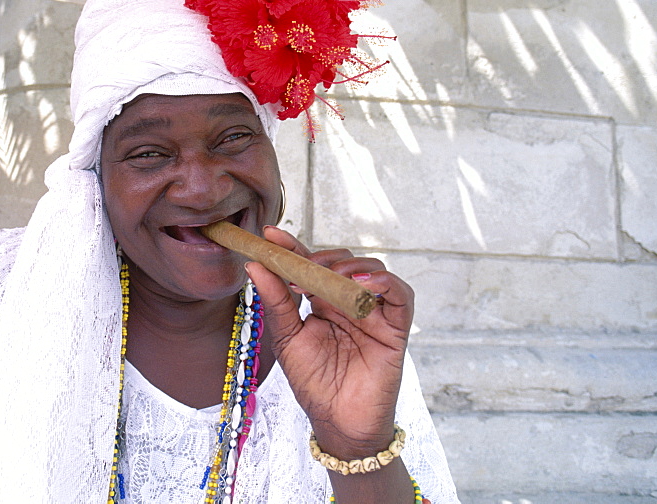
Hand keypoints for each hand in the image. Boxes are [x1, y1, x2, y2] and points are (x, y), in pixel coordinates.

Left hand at [245, 226, 413, 459]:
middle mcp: (348, 302)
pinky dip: (384, 282)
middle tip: (300, 270)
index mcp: (321, 302)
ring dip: (351, 266)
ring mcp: (373, 312)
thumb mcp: (287, 338)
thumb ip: (276, 301)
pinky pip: (401, 295)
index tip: (271, 235)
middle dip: (322, 258)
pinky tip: (361, 284)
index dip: (293, 246)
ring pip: (373, 270)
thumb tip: (255, 266)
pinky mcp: (395, 327)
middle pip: (343, 261)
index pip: (309, 265)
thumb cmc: (314, 383)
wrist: (337, 422)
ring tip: (329, 277)